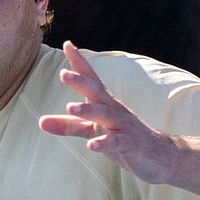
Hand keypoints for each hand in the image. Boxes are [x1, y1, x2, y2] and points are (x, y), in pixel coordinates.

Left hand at [37, 40, 181, 183]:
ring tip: (70, 107)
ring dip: (88, 110)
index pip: (91, 79)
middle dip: (80, 82)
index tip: (67, 44)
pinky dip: (105, 143)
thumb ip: (68, 125)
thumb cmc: (122, 137)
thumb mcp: (92, 130)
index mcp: (104, 103)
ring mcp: (123, 126)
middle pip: (96, 92)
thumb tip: (40, 121)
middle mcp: (113, 110)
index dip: (79, 62)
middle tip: (63, 74)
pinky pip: (117, 142)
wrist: (160, 156)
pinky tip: (92, 145)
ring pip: (105, 115)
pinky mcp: (130, 144)